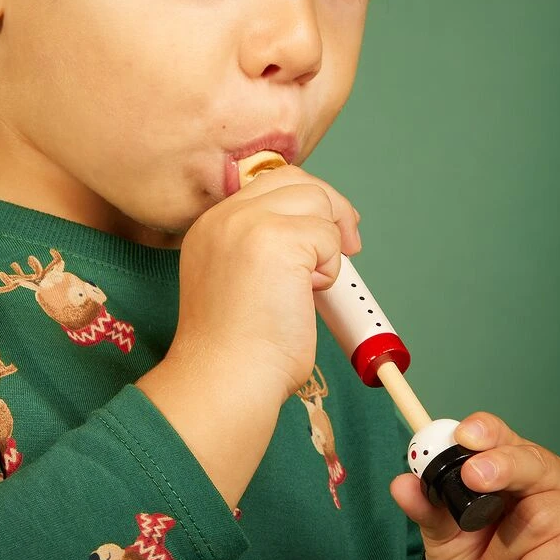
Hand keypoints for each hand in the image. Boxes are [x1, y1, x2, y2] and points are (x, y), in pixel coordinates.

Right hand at [136, 164, 359, 508]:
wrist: (223, 379)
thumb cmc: (237, 351)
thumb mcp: (235, 281)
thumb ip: (260, 250)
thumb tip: (314, 234)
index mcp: (210, 226)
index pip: (267, 185)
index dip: (305, 202)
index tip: (327, 232)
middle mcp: (224, 217)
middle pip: (294, 180)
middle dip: (331, 207)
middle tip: (349, 246)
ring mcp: (247, 224)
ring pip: (316, 201)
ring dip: (328, 244)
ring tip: (311, 286)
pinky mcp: (276, 239)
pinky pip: (327, 236)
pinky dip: (330, 268)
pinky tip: (306, 296)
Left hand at [391, 412, 559, 559]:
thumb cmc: (467, 559)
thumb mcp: (439, 532)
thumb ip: (426, 506)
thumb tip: (402, 484)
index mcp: (507, 464)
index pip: (500, 435)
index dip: (486, 432)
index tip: (464, 436)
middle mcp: (544, 483)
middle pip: (533, 462)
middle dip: (502, 467)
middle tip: (473, 479)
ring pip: (543, 514)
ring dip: (505, 549)